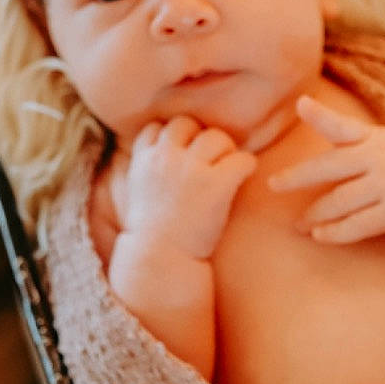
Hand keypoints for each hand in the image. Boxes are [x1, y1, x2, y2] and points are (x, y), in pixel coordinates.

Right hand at [113, 116, 256, 259]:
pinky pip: (242, 159)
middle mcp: (164, 158)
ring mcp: (190, 169)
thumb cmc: (153, 233)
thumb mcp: (138, 192)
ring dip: (225, 150)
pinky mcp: (216, 185)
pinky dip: (246, 166)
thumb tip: (168, 155)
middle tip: (209, 161)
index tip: (182, 156)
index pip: (157, 127)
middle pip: (186, 124)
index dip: (173, 139)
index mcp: (143, 160)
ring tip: (227, 171)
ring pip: (216, 137)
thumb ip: (150, 168)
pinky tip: (242, 178)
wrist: (160, 259)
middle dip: (199, 138)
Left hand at [267, 96, 384, 243]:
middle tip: (273, 184)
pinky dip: (336, 232)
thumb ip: (338, 126)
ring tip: (298, 224)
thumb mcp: (375, 137)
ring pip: (340, 201)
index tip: (301, 104)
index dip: (320, 115)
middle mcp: (377, 160)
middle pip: (331, 167)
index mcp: (372, 139)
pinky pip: (358, 226)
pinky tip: (320, 235)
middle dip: (298, 176)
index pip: (342, 126)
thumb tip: (301, 103)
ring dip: (315, 214)